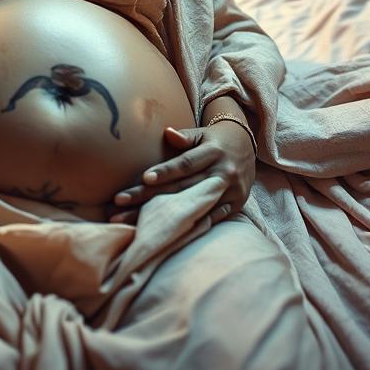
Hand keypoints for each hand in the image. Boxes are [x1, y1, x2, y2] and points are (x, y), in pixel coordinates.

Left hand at [110, 122, 255, 225]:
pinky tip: (165, 235)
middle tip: (120, 202)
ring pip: (193, 208)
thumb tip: (167, 133)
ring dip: (164, 218)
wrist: (248, 148)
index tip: (144, 178)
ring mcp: (230, 193)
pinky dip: (188, 227)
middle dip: (151, 197)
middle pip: (183, 188)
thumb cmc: (215, 140)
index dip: (166, 172)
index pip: (186, 164)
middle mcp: (222, 174)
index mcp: (213, 153)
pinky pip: (209, 220)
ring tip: (134, 224)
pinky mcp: (234, 207)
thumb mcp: (203, 133)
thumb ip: (185, 136)